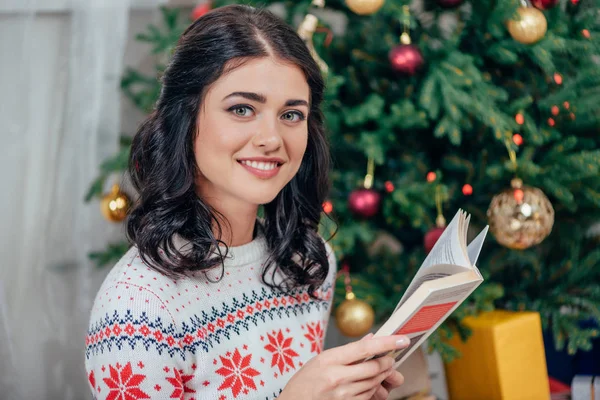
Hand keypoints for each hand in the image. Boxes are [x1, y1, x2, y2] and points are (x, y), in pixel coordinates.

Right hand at [278, 334, 409, 399]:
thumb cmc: (304, 382)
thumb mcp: (321, 360)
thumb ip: (347, 351)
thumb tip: (370, 339)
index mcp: (329, 360)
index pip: (365, 348)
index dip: (387, 343)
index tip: (401, 339)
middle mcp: (337, 377)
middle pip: (374, 367)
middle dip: (387, 362)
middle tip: (390, 358)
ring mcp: (342, 395)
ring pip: (374, 383)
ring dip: (381, 376)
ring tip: (378, 371)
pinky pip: (368, 397)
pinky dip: (373, 389)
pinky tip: (368, 384)